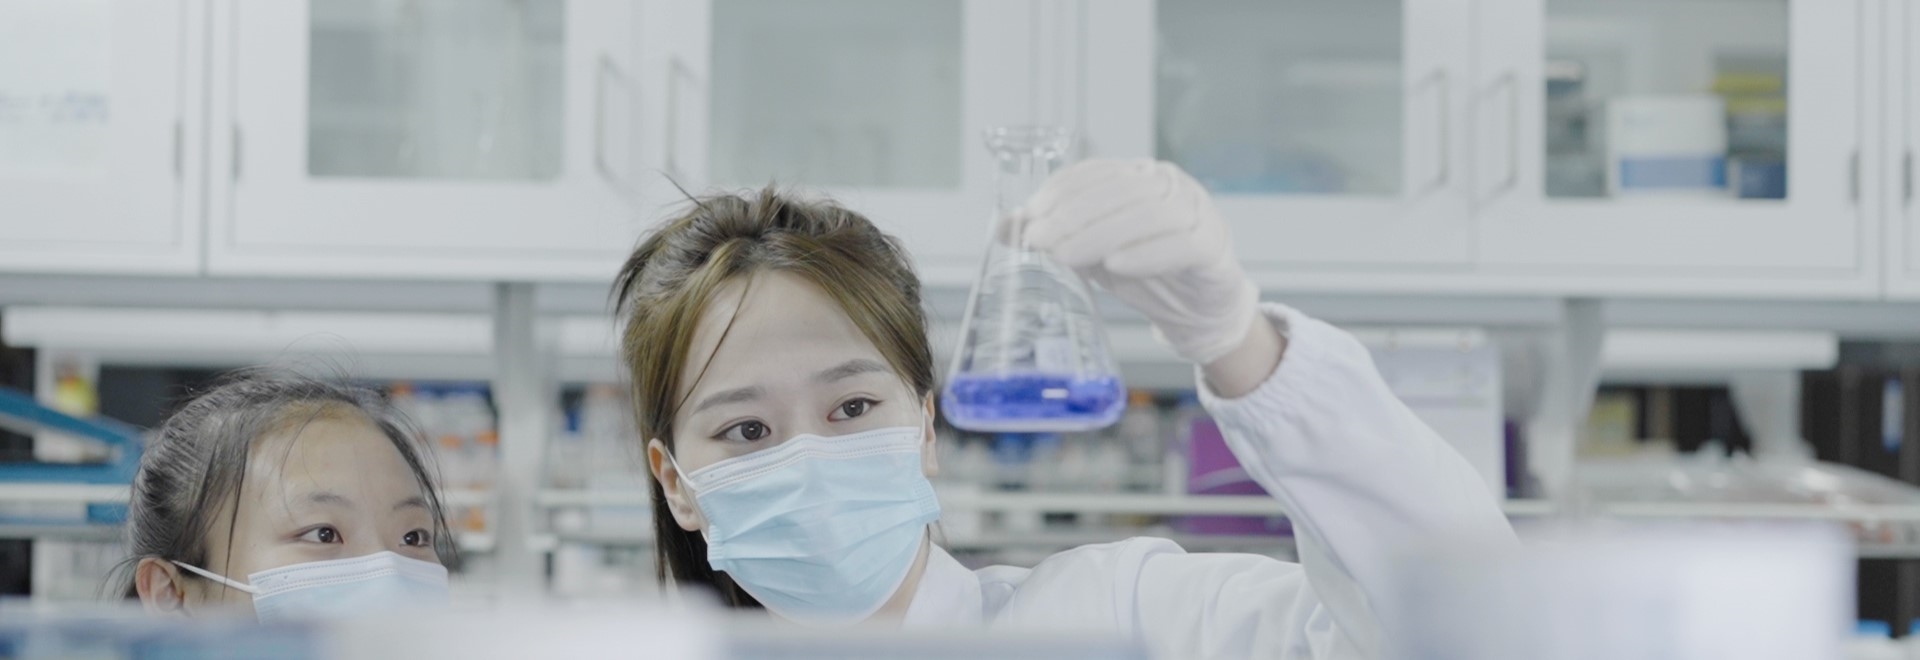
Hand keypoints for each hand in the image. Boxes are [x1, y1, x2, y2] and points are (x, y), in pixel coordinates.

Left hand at [1023, 158, 1260, 366]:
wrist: (1197, 309)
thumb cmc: (1145, 273)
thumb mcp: (1093, 253)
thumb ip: (1057, 236)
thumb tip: (1005, 227)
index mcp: (1138, 176)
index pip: (1096, 172)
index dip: (1060, 191)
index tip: (1030, 217)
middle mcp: (1169, 185)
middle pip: (1120, 190)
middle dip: (1073, 215)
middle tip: (1039, 241)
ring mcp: (1196, 211)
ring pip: (1149, 213)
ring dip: (1102, 234)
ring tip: (1066, 256)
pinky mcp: (1212, 245)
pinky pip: (1183, 244)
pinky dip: (1147, 254)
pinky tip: (1116, 266)